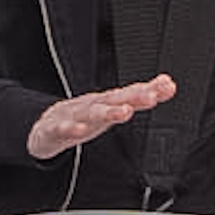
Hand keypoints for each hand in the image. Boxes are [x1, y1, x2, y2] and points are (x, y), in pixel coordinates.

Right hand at [26, 72, 175, 161]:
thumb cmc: (84, 116)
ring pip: (92, 113)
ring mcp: (74, 115)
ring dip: (108, 112)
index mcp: (108, 102)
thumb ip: (141, 96)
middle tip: (151, 97)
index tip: (167, 87)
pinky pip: (63, 128)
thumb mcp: (114, 106)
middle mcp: (93, 106)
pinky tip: (79, 129)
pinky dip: (71, 127)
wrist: (44, 126)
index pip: (131, 94)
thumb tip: (169, 85)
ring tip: (124, 112)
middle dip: (133, 98)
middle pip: (115, 100)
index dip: (149, 91)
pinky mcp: (55, 129)